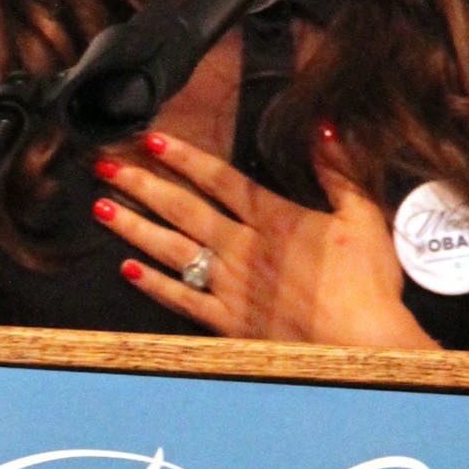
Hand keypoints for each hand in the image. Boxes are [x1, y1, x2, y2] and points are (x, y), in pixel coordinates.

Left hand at [92, 126, 435, 349]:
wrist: (362, 345)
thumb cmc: (367, 284)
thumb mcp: (364, 216)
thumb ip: (339, 169)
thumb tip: (322, 123)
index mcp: (275, 219)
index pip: (219, 180)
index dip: (183, 158)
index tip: (150, 140)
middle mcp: (243, 248)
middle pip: (183, 210)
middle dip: (142, 184)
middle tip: (105, 166)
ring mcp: (232, 287)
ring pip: (172, 250)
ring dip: (134, 227)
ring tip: (101, 208)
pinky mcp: (229, 322)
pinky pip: (183, 300)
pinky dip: (154, 285)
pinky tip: (128, 270)